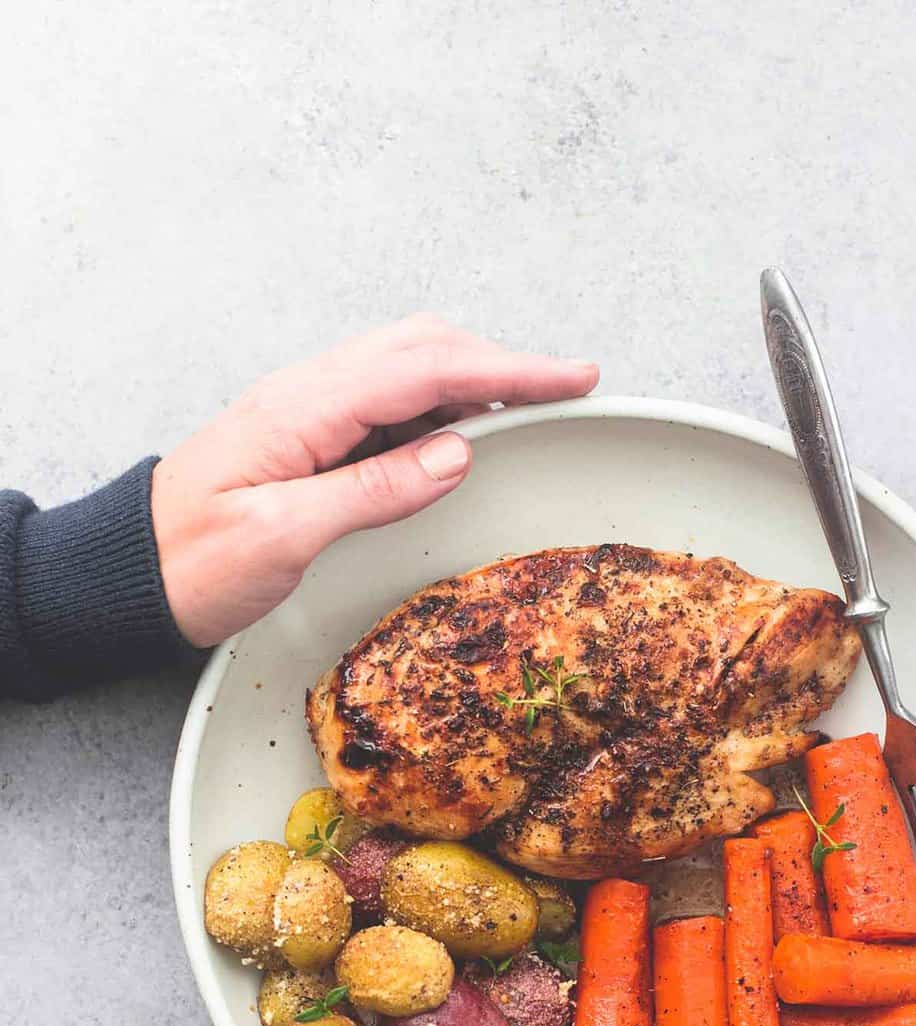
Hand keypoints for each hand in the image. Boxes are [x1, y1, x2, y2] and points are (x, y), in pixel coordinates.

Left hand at [151, 315, 598, 646]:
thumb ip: (372, 490)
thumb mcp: (284, 536)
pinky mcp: (310, 436)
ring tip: (530, 408)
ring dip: (474, 377)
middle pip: (423, 348)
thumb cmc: (193, 561)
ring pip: (408, 367)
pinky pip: (389, 401)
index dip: (508, 369)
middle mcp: (309, 394)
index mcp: (305, 409)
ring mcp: (309, 411)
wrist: (131, 574)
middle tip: (568, 389)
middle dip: (503, 362)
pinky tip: (463, 431)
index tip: (572, 377)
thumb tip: (456, 453)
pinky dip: (440, 404)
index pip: (425, 368)